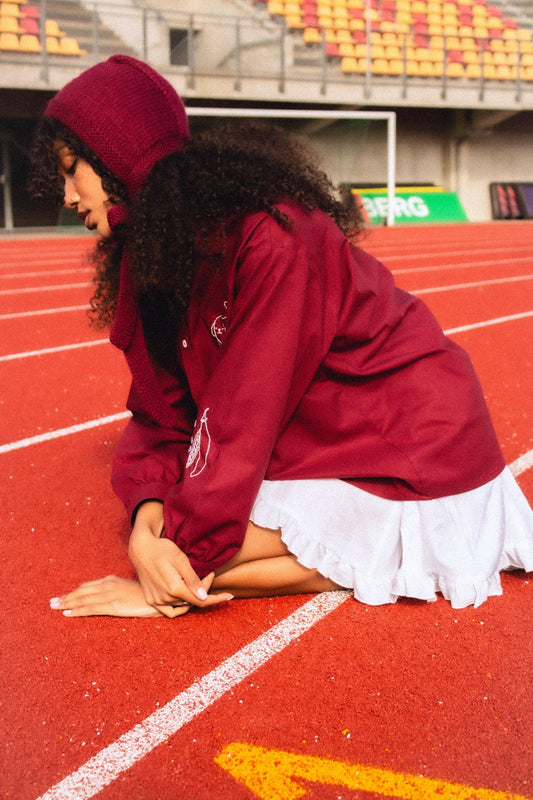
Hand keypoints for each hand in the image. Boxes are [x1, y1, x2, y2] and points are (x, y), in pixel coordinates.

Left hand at [49, 575, 188, 617]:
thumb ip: (117, 590)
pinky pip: (91, 609)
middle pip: (81, 591)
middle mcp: (108, 585)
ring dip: (67, 603)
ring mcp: (110, 595)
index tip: (64, 596)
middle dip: (66, 597)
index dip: (74, 591)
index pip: (88, 586)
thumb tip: (110, 595)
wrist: (160, 595)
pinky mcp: (113, 605)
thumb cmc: (147, 594)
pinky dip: (77, 611)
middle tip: (52, 602)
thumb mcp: (129, 588)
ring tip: (55, 607)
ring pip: (83, 599)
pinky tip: (68, 614)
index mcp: (111, 580)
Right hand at [128, 504, 232, 616]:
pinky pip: (168, 611)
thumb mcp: (180, 560)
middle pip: (192, 601)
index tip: (229, 596)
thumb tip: (204, 597)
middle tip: (209, 574)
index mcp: (174, 589)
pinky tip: (185, 598)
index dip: (216, 599)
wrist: (140, 548)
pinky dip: (179, 607)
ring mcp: (156, 601)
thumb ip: (192, 580)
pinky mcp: (151, 600)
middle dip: (204, 591)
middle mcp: (165, 598)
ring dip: (192, 597)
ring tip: (197, 582)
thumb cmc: (162, 549)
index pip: (201, 600)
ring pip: (182, 605)